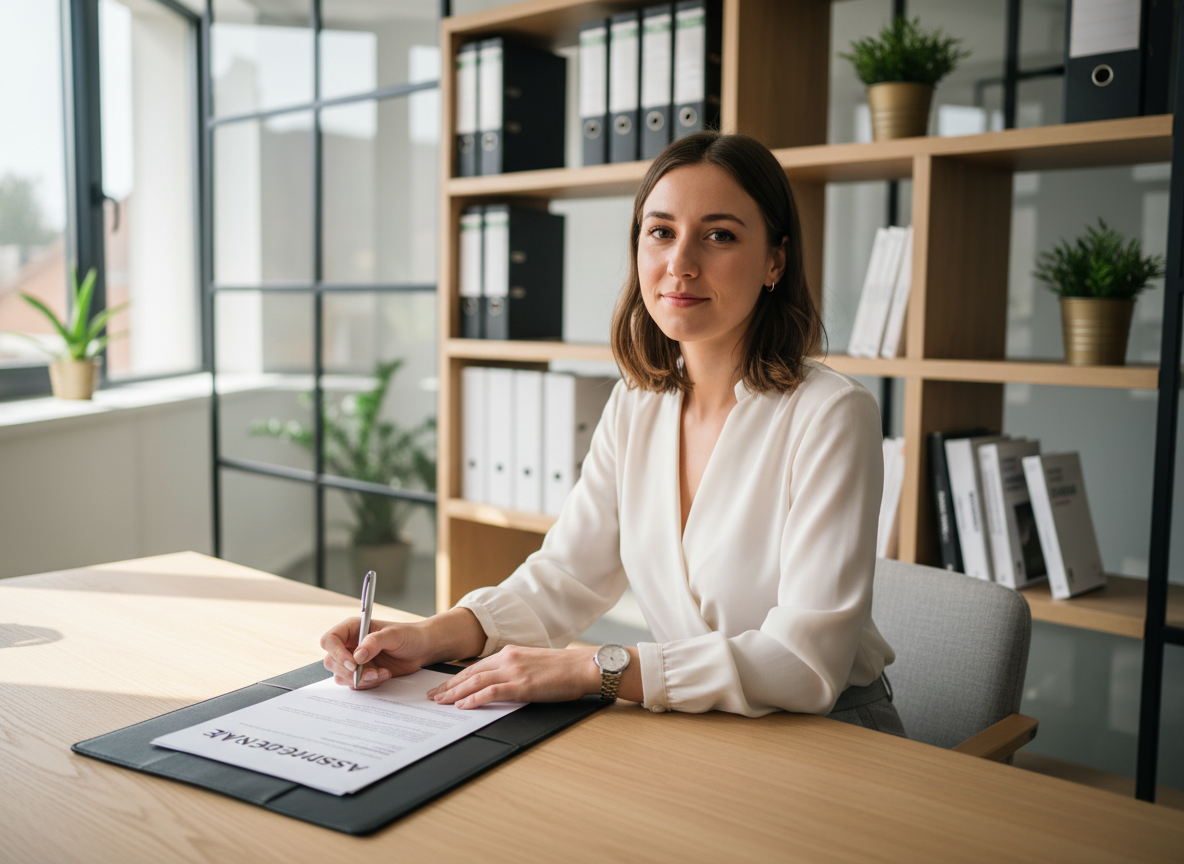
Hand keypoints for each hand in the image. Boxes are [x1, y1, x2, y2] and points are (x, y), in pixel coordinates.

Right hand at [320, 607, 486, 689]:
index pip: (330, 640)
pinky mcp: (363, 673)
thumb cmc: (409, 635)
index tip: (352, 663)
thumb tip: (357, 656)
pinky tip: (385, 675)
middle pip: (331, 661)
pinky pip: (355, 684)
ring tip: (382, 673)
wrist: (422, 649)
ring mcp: (355, 661)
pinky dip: (369, 684)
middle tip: (370, 673)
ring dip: (361, 679)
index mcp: (352, 629)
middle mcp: (350, 645)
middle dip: (349, 672)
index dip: (336, 653)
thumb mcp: (393, 635)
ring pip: (341, 676)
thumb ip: (374, 642)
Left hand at [426, 645, 600, 708]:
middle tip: (432, 697)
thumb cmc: (564, 669)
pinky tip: (463, 706)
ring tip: (440, 702)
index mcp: (510, 653)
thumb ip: (515, 670)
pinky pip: (491, 692)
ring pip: (476, 681)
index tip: (443, 687)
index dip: (457, 678)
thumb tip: (500, 684)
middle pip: (470, 673)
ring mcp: (514, 671)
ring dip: (455, 693)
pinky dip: (474, 699)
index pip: (476, 666)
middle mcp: (508, 658)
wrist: (583, 666)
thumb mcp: (534, 664)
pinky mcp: (522, 685)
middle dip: (449, 686)